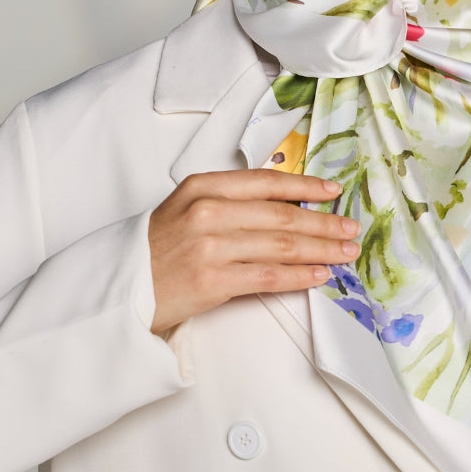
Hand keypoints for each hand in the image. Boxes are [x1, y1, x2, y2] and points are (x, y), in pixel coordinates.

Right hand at [146, 170, 359, 336]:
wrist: (120, 289)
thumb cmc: (156, 250)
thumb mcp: (187, 209)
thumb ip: (230, 203)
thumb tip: (287, 206)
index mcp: (202, 187)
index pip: (266, 182)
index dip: (306, 185)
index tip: (333, 190)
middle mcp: (207, 212)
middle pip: (282, 215)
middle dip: (323, 223)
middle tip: (350, 229)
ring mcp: (210, 247)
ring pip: (281, 245)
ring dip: (320, 250)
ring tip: (344, 253)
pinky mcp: (213, 281)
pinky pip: (269, 276)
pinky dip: (299, 276)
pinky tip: (319, 275)